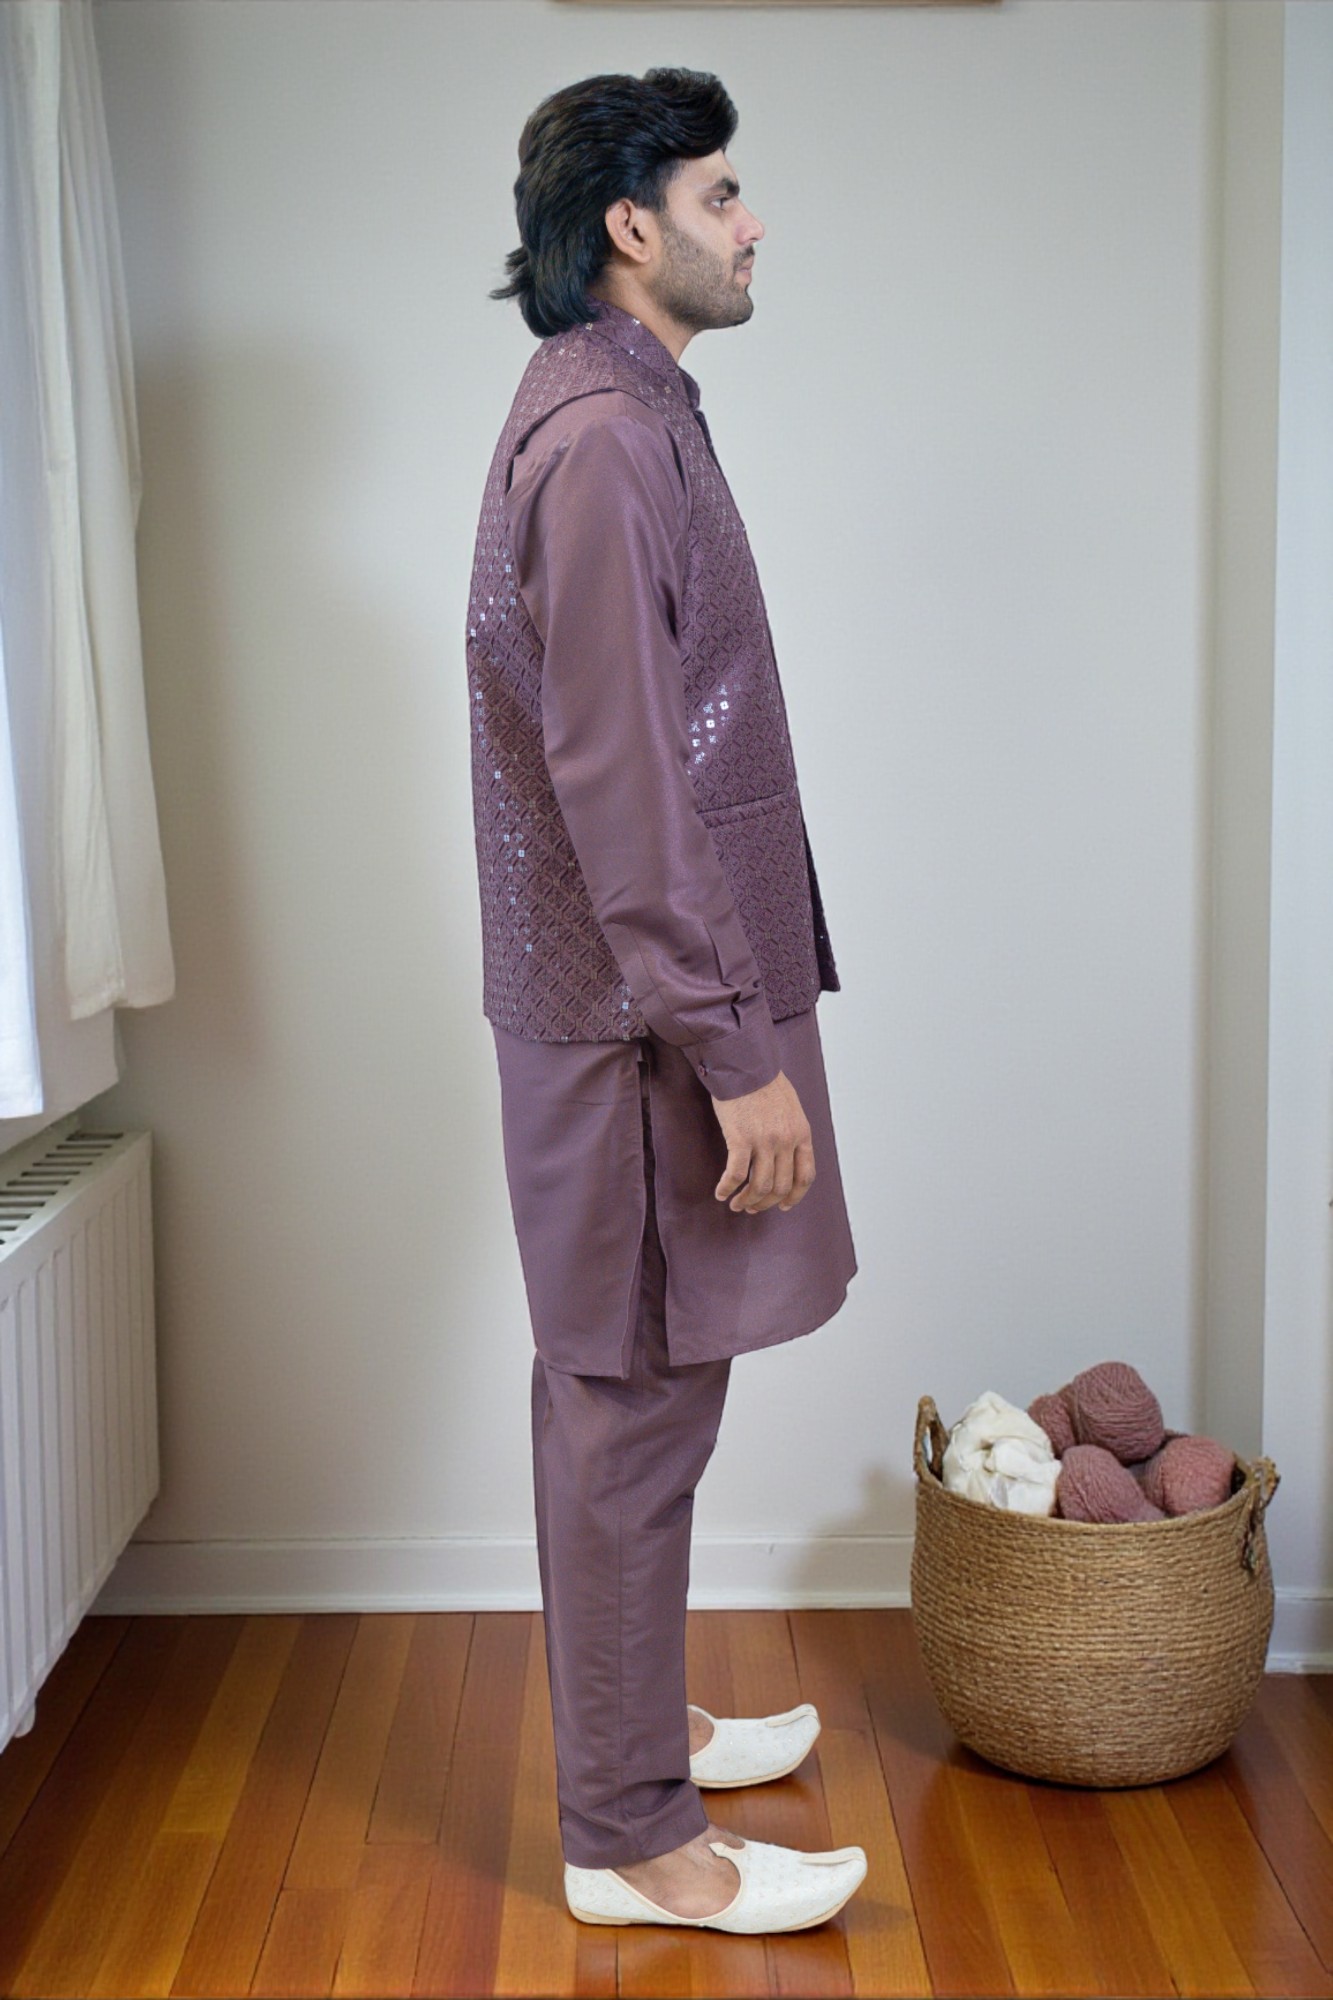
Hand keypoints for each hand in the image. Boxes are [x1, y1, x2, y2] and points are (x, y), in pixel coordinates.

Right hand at [711, 1069, 815, 1213]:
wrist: (745, 1064)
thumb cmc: (764, 1081)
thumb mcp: (791, 1107)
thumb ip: (791, 1131)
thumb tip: (786, 1153)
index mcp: (802, 1134)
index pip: (805, 1176)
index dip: (794, 1196)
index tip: (783, 1205)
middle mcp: (786, 1141)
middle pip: (781, 1186)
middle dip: (766, 1203)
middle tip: (752, 1207)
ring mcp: (765, 1142)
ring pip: (759, 1186)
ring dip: (747, 1200)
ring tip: (736, 1205)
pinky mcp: (741, 1139)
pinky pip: (736, 1175)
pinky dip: (728, 1188)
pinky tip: (721, 1193)